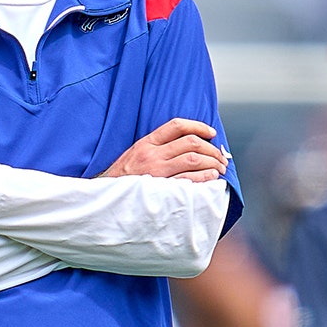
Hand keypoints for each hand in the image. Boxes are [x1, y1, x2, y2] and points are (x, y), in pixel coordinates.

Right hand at [101, 118, 228, 181]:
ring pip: (193, 160)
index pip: (176, 125)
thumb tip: (189, 145)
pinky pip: (189, 180)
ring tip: (220, 168)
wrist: (105, 201)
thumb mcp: (134, 155)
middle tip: (221, 157)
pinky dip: (205, 177)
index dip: (198, 126)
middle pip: (191, 143)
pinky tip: (212, 178)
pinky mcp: (161, 190)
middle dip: (211, 149)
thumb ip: (157, 148)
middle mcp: (151, 155)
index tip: (211, 133)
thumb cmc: (122, 179)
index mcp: (146, 143)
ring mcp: (156, 173)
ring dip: (212, 163)